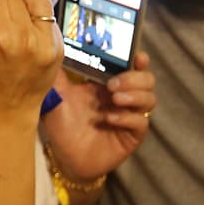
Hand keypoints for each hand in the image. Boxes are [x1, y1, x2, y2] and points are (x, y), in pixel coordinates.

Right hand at [0, 0, 61, 112]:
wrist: (7, 108)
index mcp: (0, 37)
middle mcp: (27, 38)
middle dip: (5, 8)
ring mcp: (47, 43)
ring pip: (37, 0)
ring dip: (25, 7)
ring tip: (16, 24)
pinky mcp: (59, 47)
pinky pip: (50, 16)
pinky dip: (38, 20)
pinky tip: (28, 34)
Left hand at [41, 52, 155, 181]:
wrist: (64, 157)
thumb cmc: (62, 125)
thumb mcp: (57, 95)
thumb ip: (58, 73)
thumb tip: (53, 47)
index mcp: (108, 83)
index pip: (133, 66)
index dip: (139, 60)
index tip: (137, 56)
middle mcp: (123, 97)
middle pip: (147, 80)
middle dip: (134, 78)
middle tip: (113, 84)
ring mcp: (129, 116)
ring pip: (150, 99)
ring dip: (135, 95)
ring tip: (115, 99)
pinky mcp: (131, 136)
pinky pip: (141, 123)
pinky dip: (128, 118)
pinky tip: (110, 119)